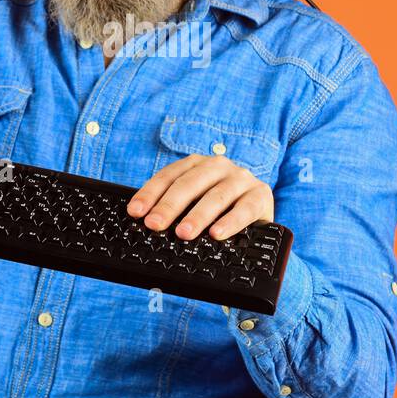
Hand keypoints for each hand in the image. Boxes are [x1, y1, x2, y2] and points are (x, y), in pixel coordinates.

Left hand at [126, 154, 273, 240]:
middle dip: (169, 205)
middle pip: (190, 184)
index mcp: (198, 164)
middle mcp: (219, 166)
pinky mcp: (261, 194)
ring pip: (217, 196)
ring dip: (198, 215)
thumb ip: (176, 209)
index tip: (135, 211)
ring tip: (183, 233)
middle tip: (154, 224)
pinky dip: (230, 222)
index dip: (150, 193)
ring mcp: (241, 178)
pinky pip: (245, 208)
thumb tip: (148, 224)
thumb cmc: (219, 208)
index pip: (169, 176)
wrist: (259, 207)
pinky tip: (217, 234)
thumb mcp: (195, 203)